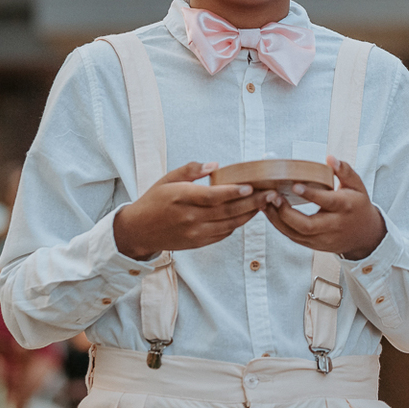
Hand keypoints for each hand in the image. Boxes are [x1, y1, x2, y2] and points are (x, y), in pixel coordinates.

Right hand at [113, 161, 272, 259]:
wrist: (138, 231)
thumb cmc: (154, 201)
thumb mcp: (167, 179)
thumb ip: (190, 170)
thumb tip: (215, 165)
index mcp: (181, 198)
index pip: (211, 196)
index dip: (233, 192)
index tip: (251, 187)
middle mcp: (189, 217)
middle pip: (226, 211)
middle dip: (252, 202)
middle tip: (270, 193)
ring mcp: (195, 232)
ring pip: (229, 224)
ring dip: (249, 214)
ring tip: (265, 203)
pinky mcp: (198, 243)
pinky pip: (224, 233)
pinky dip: (238, 224)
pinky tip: (248, 214)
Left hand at [262, 156, 385, 259]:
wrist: (365, 235)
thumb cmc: (358, 205)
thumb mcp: (357, 186)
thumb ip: (345, 171)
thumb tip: (330, 158)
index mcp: (345, 207)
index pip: (327, 202)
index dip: (310, 194)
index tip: (294, 185)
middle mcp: (333, 226)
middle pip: (307, 225)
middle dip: (286, 213)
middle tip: (272, 196)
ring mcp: (323, 238)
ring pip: (296, 234)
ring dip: (277, 219)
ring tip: (265, 202)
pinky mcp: (314, 245)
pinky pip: (293, 237)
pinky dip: (279, 226)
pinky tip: (271, 213)